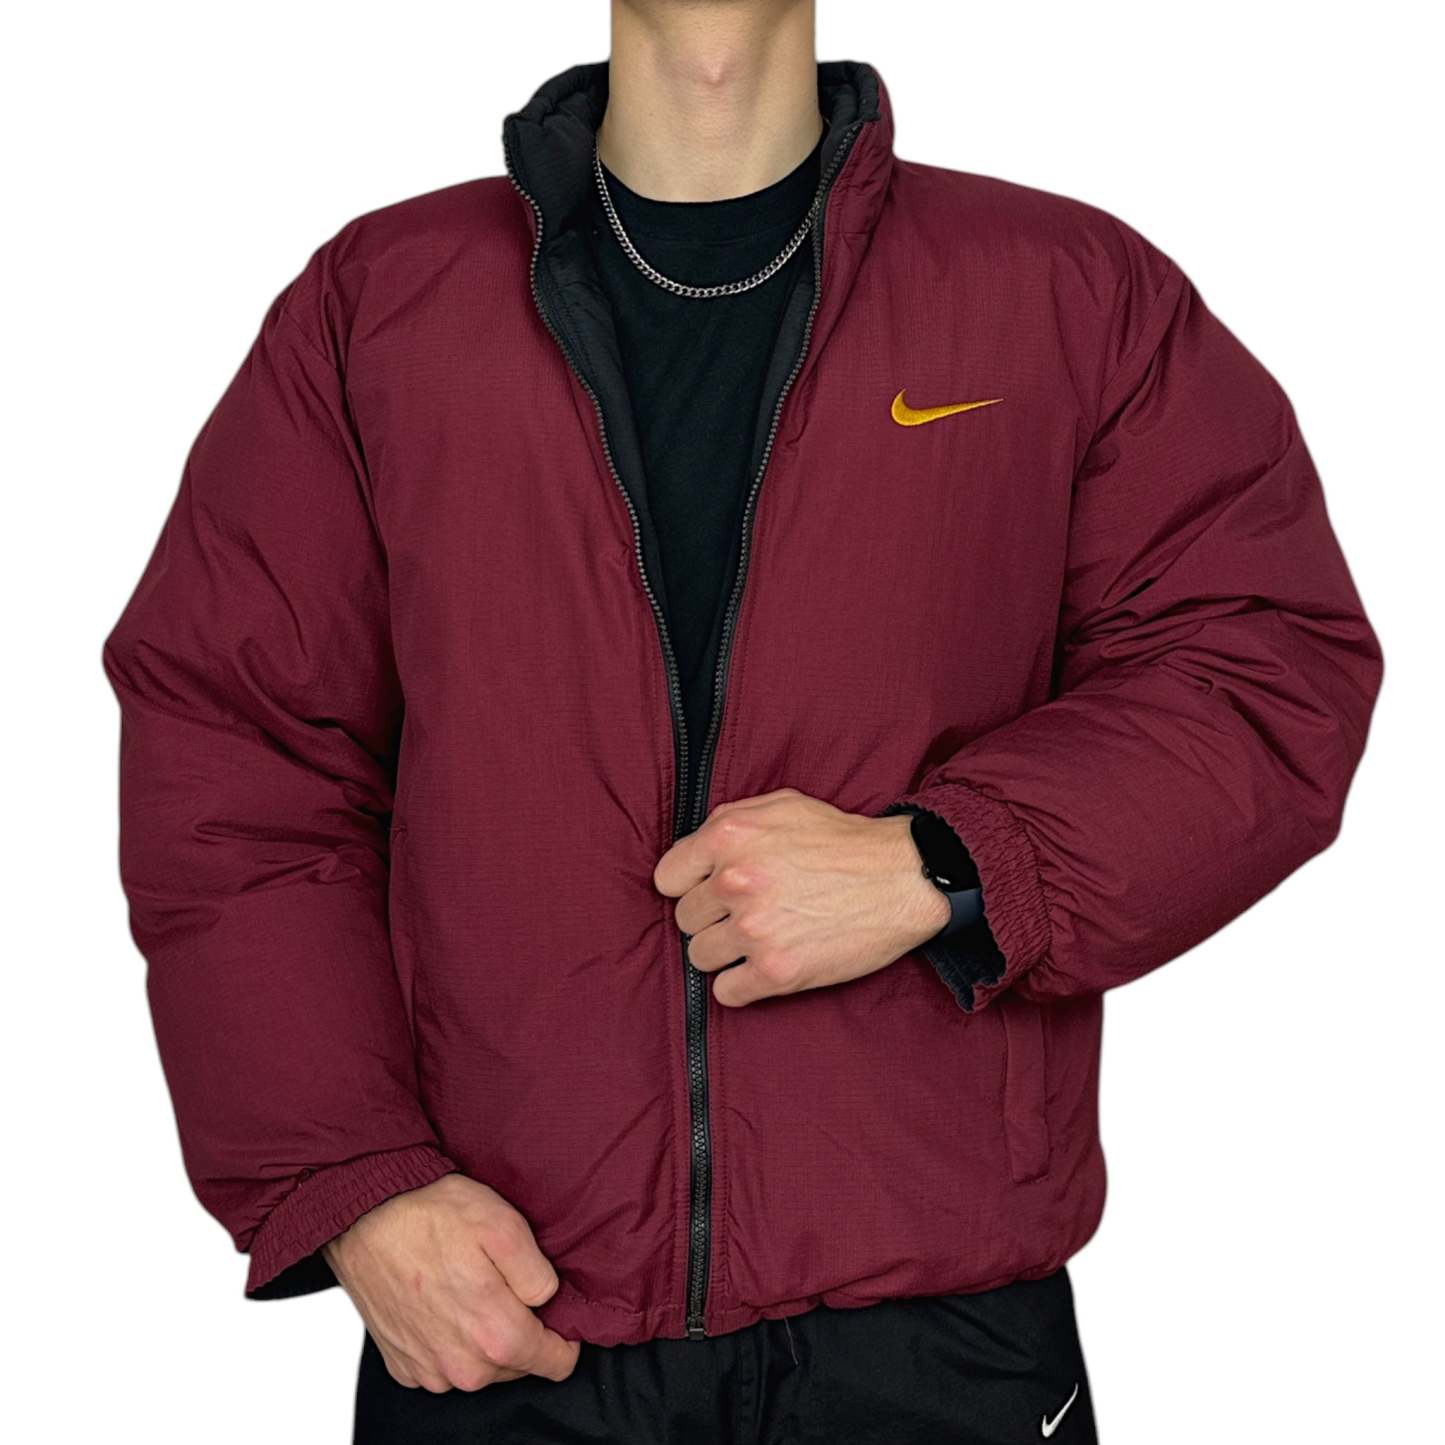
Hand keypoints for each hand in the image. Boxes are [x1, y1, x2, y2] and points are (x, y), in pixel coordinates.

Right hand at [322, 1174, 579, 1392]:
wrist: (364, 1218)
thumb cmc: (433, 1216)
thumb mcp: (505, 1227)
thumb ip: (539, 1275)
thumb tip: (551, 1300)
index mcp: (496, 1336)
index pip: (555, 1362)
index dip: (564, 1334)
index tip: (554, 1307)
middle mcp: (463, 1368)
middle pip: (518, 1365)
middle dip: (521, 1330)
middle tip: (504, 1284)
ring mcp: (430, 1371)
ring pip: (481, 1368)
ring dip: (484, 1337)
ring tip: (470, 1288)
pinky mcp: (403, 1366)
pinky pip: (445, 1364)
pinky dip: (450, 1341)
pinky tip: (442, 1302)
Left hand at [652, 787, 948, 1005]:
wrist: (903, 878)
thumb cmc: (842, 841)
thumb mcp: (780, 806)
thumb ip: (728, 824)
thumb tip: (691, 855)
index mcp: (728, 837)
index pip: (667, 878)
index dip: (690, 885)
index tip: (712, 890)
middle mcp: (735, 882)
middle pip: (685, 919)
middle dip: (712, 917)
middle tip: (748, 912)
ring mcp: (755, 930)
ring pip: (700, 957)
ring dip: (725, 952)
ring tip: (760, 938)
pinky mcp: (776, 972)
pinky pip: (726, 992)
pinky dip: (742, 984)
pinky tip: (766, 965)